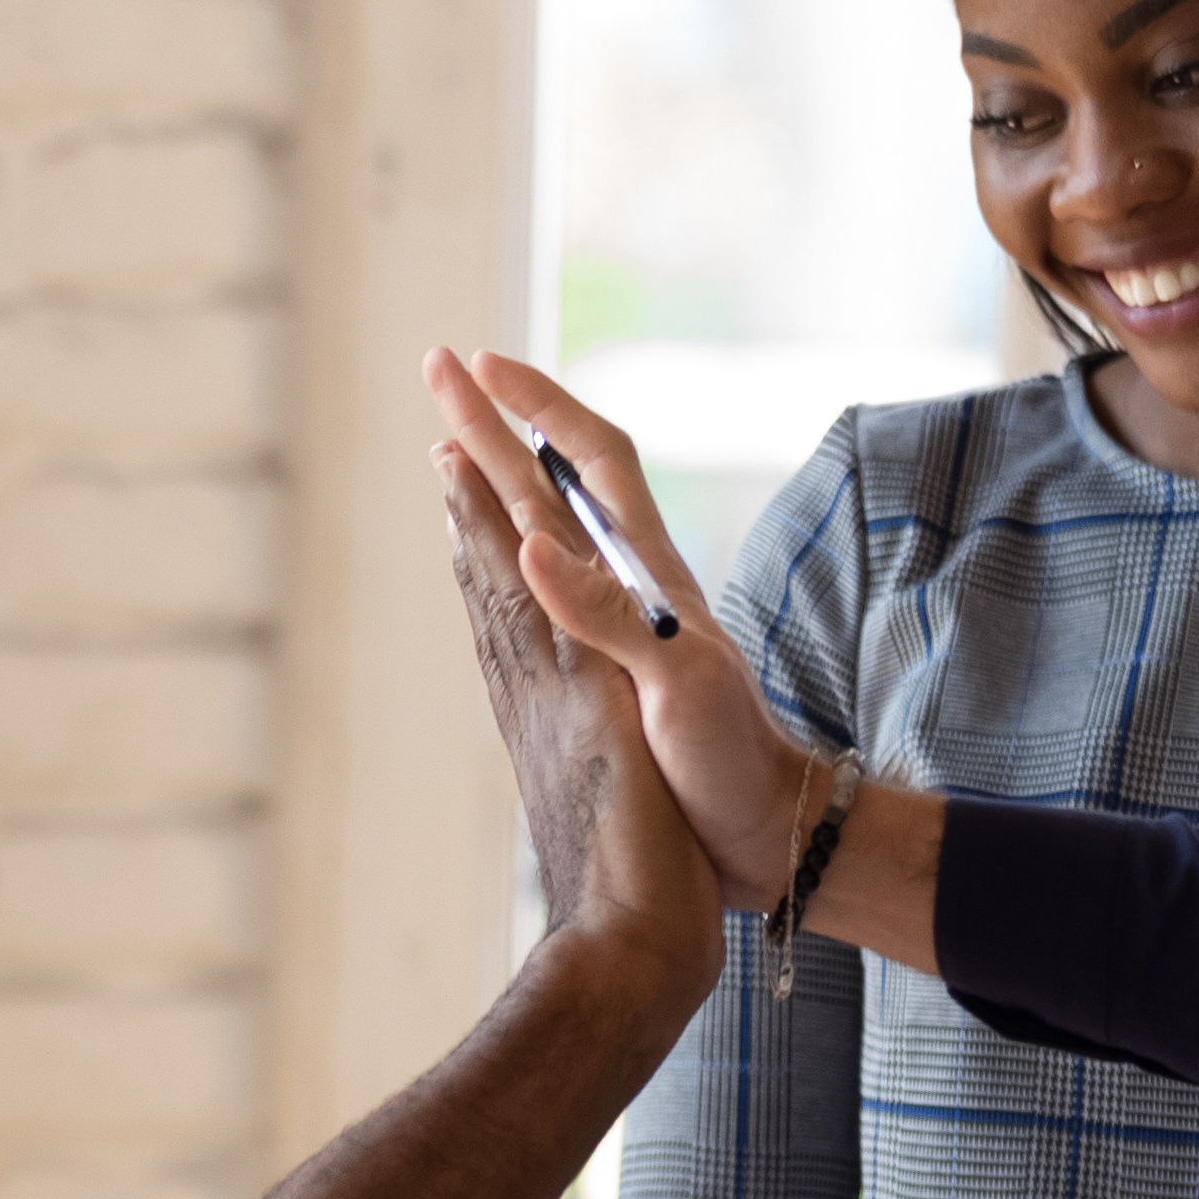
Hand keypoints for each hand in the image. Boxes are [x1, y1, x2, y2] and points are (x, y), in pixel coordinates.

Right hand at [429, 348, 809, 903]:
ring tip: (447, 451)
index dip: (537, 405)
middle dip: (493, 424)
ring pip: (541, 532)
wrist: (761, 830)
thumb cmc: (730, 758)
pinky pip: (535, 594)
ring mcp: (612, 625)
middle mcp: (625, 585)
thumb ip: (605, 611)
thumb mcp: (677, 680)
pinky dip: (498, 559)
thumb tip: (530, 539)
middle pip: (551, 481)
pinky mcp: (599, 669)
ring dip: (492, 485)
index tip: (480, 367)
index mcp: (646, 572)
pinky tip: (488, 561)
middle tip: (437, 370)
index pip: (589, 459)